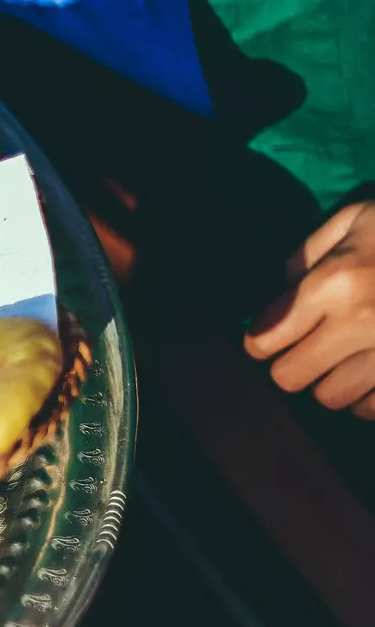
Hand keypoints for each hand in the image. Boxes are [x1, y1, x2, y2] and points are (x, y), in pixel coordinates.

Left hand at [245, 200, 374, 416]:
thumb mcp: (357, 217)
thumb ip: (308, 253)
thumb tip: (280, 290)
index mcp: (335, 282)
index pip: (266, 339)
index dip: (263, 340)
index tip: (273, 335)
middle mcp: (361, 323)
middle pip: (290, 378)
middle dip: (293, 364)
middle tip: (309, 347)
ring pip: (331, 399)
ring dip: (332, 382)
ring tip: (349, 357)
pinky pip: (372, 409)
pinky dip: (368, 397)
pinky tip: (374, 371)